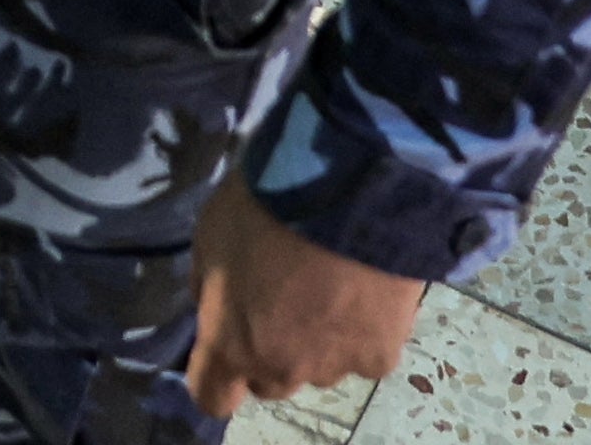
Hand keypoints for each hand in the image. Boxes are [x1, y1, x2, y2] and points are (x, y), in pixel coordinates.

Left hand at [189, 191, 429, 417]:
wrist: (347, 192)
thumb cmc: (264, 207)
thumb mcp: (210, 237)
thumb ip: (211, 288)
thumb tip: (218, 309)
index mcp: (230, 344)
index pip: (213, 397)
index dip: (217, 379)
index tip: (224, 353)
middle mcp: (282, 368)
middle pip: (270, 382)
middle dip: (270, 352)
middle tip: (282, 302)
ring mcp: (335, 366)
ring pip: (320, 368)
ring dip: (318, 342)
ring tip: (331, 287)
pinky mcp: (381, 355)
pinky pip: (365, 354)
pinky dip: (364, 331)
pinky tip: (366, 291)